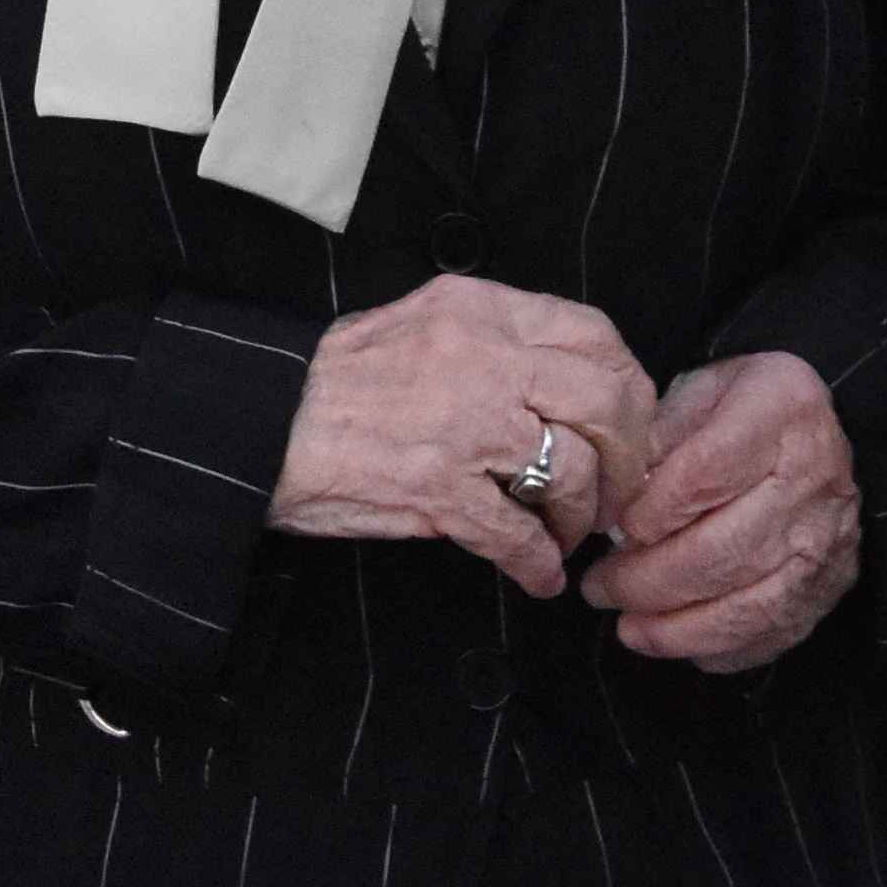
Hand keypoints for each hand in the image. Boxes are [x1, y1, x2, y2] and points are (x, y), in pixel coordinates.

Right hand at [276, 274, 661, 598]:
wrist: (259, 423)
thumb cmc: (334, 382)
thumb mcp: (418, 325)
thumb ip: (491, 340)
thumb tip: (563, 384)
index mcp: (478, 311)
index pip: (594, 335)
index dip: (628, 388)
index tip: (627, 425)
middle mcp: (481, 358)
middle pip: (604, 402)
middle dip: (626, 457)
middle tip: (617, 491)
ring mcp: (462, 424)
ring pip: (571, 471)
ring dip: (578, 517)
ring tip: (562, 535)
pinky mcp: (437, 489)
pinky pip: (518, 535)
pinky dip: (537, 564)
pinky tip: (536, 576)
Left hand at [584, 354, 864, 671]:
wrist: (814, 435)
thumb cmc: (739, 411)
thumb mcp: (695, 392)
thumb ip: (654, 436)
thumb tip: (613, 504)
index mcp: (781, 407)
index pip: (704, 474)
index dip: (650, 512)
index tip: (612, 529)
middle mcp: (814, 476)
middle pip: (723, 550)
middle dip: (647, 581)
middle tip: (599, 588)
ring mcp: (828, 539)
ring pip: (749, 605)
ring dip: (676, 628)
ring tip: (628, 628)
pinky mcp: (830, 585)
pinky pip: (774, 632)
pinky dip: (721, 648)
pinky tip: (678, 643)